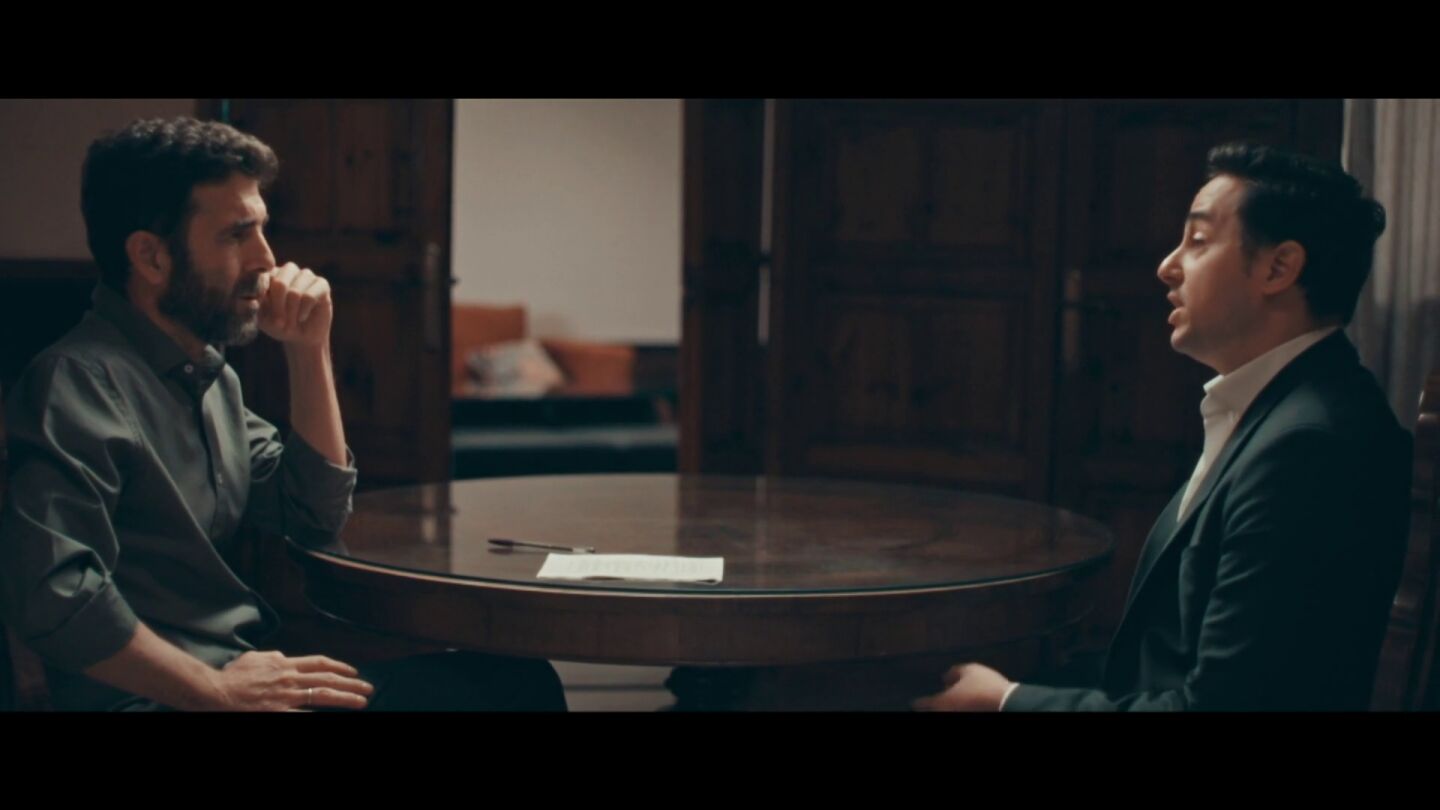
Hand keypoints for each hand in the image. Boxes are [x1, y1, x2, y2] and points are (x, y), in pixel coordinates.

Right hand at [209, 650, 372, 711]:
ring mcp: (286, 696)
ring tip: (362, 701)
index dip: (339, 667)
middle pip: (328, 679)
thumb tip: (284, 658)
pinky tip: (333, 716)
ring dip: (346, 698)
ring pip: (323, 695)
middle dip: (351, 683)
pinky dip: (320, 715)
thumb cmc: (231, 676)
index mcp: (284, 664)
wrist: (214, 691)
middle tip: (368, 688)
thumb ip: (273, 658)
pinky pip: (305, 714)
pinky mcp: (278, 712)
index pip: (319, 663)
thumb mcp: (254, 658)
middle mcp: (290, 678)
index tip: (353, 672)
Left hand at [258, 262, 332, 346]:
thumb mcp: (260, 317)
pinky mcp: (321, 284)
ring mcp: (306, 275)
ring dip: (292, 312)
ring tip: (291, 323)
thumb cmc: (278, 325)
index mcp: (270, 274)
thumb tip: (246, 300)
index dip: (264, 298)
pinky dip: (303, 311)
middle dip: (279, 308)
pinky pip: (310, 296)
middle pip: (280, 283)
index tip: (263, 315)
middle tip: (279, 323)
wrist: (301, 337)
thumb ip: (251, 307)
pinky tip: (302, 317)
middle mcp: (287, 271)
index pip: (263, 278)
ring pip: (295, 291)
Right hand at [912, 662, 1011, 711]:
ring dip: (971, 698)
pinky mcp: (1005, 696)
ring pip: (979, 690)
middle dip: (958, 689)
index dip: (945, 680)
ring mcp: (996, 684)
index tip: (941, 685)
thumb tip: (914, 703)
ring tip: (963, 707)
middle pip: (967, 681)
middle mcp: (983, 672)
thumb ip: (930, 703)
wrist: (1007, 706)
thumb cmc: (974, 699)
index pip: (953, 671)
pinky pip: (988, 699)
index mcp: (968, 668)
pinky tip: (977, 709)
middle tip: (950, 699)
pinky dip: (981, 703)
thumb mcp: (946, 702)